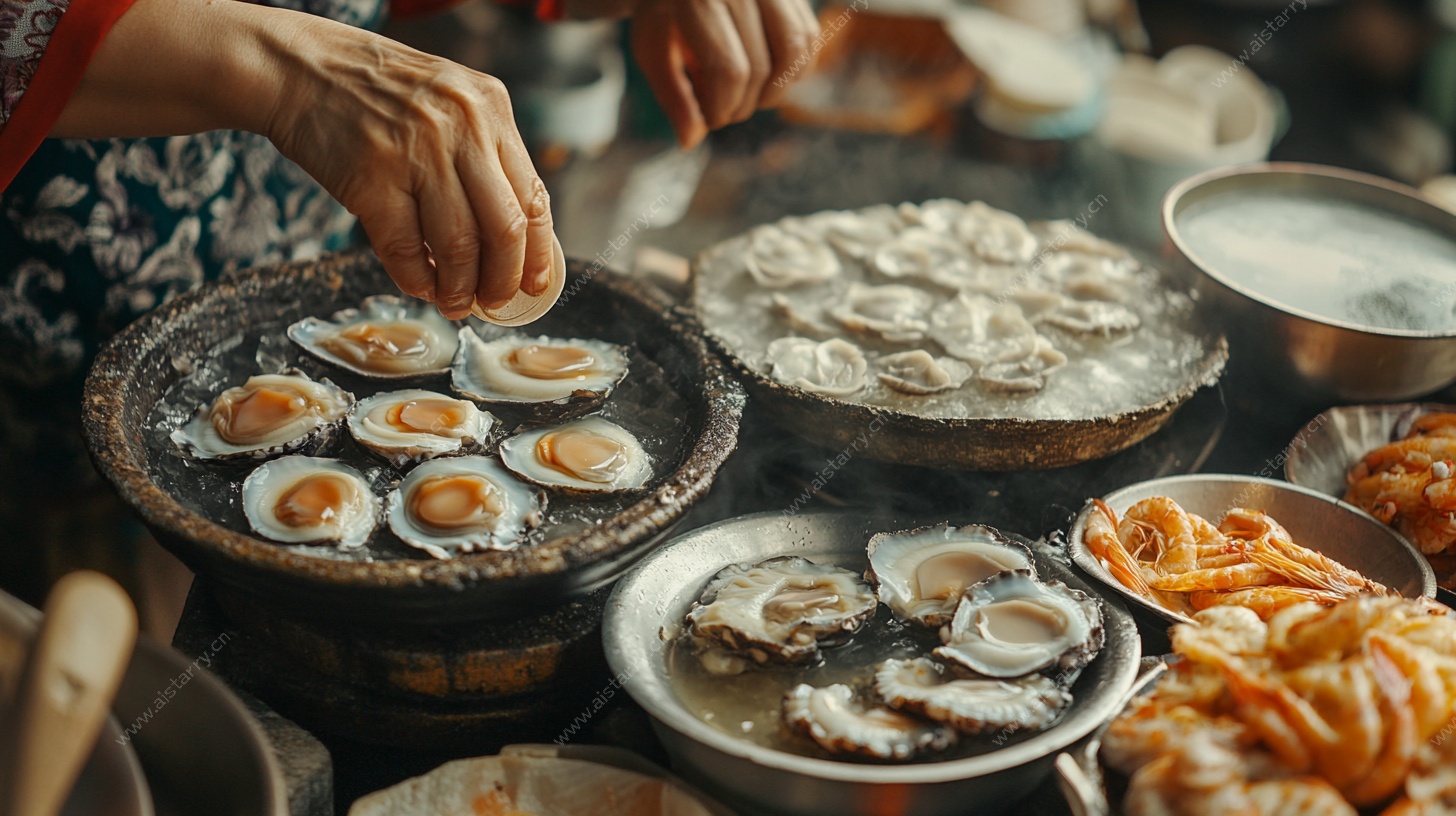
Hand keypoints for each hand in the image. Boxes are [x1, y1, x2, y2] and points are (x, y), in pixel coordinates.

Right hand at [262, 14, 554, 318]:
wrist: (298, 67)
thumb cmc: (375, 90)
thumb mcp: (448, 97)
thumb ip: (483, 149)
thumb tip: (512, 235)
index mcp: (490, 107)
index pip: (533, 196)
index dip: (538, 253)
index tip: (534, 284)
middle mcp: (461, 127)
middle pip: (504, 229)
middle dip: (504, 280)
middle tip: (495, 303)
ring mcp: (417, 153)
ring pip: (459, 246)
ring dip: (459, 288)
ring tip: (454, 303)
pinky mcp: (371, 180)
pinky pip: (406, 250)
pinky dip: (416, 278)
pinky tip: (420, 285)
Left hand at [626, 0, 819, 147]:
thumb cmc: (666, 16)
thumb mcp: (654, 52)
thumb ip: (673, 96)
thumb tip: (692, 141)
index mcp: (699, 0)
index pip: (728, 71)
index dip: (723, 108)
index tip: (710, 119)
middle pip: (759, 67)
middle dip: (744, 105)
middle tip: (725, 109)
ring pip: (793, 51)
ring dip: (776, 91)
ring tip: (752, 97)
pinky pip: (808, 35)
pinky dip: (797, 68)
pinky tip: (773, 78)